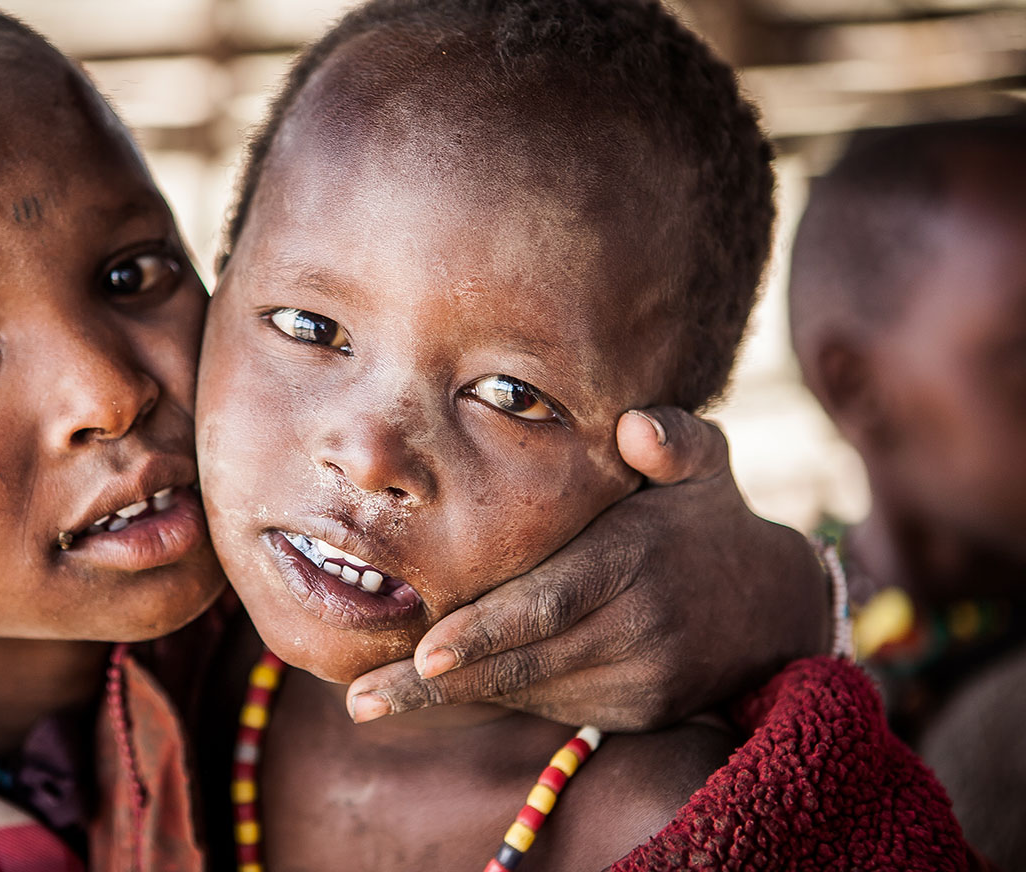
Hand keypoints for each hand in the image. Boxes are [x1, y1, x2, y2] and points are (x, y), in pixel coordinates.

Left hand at [345, 407, 829, 730]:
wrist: (774, 608)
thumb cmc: (708, 518)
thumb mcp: (705, 465)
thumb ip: (672, 439)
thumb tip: (636, 424)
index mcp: (635, 561)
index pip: (550, 604)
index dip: (486, 632)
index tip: (425, 652)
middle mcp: (636, 629)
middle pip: (524, 661)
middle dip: (439, 684)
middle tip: (361, 698)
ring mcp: (638, 679)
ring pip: (530, 689)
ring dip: (454, 696)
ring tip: (370, 699)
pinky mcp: (637, 711)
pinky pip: (553, 703)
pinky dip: (498, 695)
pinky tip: (436, 687)